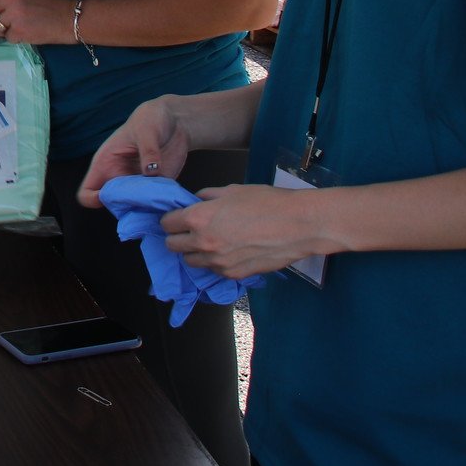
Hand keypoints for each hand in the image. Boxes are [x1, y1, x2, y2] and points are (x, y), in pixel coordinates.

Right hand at [76, 97, 193, 206]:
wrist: (175, 121)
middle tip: (143, 203)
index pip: (87, 191)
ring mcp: (138, 186)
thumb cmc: (150, 119)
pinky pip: (154, 206)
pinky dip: (160, 208)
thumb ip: (148, 150)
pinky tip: (170, 202)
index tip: (113, 197)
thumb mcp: (147, 130)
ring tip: (158, 203)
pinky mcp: (156, 189)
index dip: (94, 199)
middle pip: (112, 205)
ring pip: (134, 209)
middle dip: (125, 209)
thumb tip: (151, 171)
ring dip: (144, 211)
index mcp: (106, 164)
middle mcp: (119, 179)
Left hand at [161, 182, 333, 279]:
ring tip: (211, 241)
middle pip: (172, 246)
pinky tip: (229, 251)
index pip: (167, 224)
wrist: (298, 225)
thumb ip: (207, 197)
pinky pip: (214, 270)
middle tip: (190, 229)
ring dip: (195, 251)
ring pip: (191, 262)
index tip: (178, 217)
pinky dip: (215, 262)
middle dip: (178, 237)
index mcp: (199, 219)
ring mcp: (218, 263)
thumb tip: (197, 201)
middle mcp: (203, 243)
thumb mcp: (231, 190)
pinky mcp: (234, 274)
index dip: (171, 218)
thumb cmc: (267, 202)